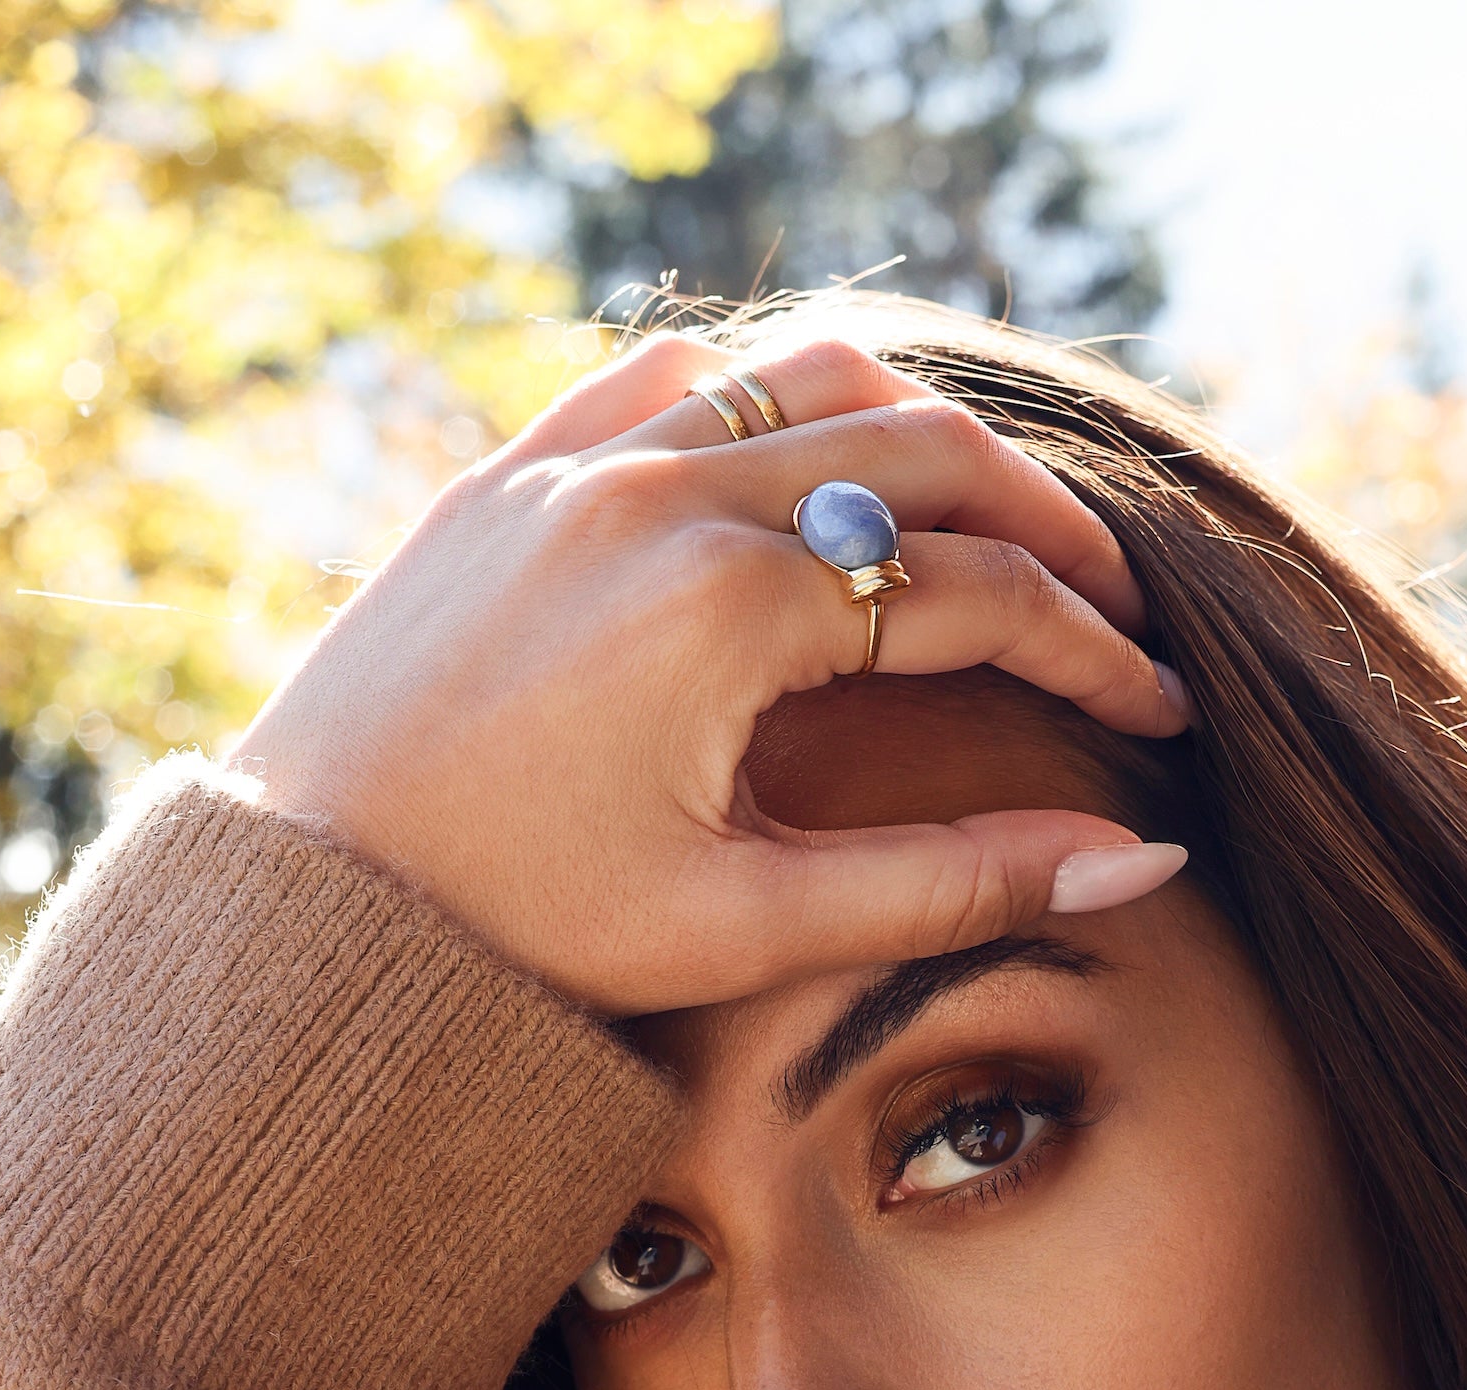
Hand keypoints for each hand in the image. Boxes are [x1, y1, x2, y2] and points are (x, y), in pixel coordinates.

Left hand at [233, 332, 1188, 1013]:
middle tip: (1114, 608)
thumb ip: (954, 885)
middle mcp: (659, 494)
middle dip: (1047, 528)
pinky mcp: (512, 469)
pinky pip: (680, 375)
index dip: (1094, 654)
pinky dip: (778, 400)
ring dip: (926, 439)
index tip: (1158, 718)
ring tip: (991, 529)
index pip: (974, 593)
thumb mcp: (751, 927)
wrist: (308, 908)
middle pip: (925, 450)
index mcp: (726, 606)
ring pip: (812, 377)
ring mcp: (576, 462)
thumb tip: (1141, 861)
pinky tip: (816, 469)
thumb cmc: (523, 937)